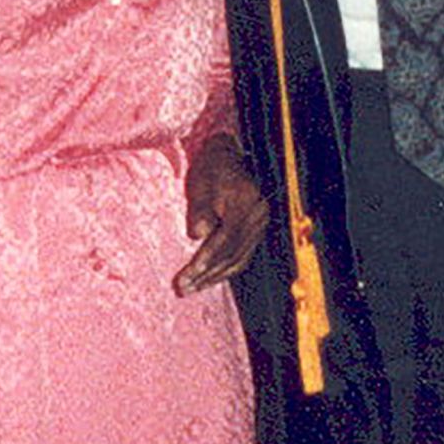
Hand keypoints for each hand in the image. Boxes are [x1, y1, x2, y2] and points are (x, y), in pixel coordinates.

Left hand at [174, 133, 268, 295]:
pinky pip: (243, 255)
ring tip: (192, 288)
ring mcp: (260, 224)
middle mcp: (258, 215)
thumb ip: (200, 209)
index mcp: (246, 202)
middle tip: (184, 288)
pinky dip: (225, 269)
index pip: (225, 239)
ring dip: (215, 276)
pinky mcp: (256, 229)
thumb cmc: (211, 168)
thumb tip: (198, 235)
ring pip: (238, 258)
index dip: (205, 260)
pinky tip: (211, 278)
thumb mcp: (201, 183)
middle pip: (232, 252)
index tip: (186, 276)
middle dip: (207, 274)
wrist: (228, 155)